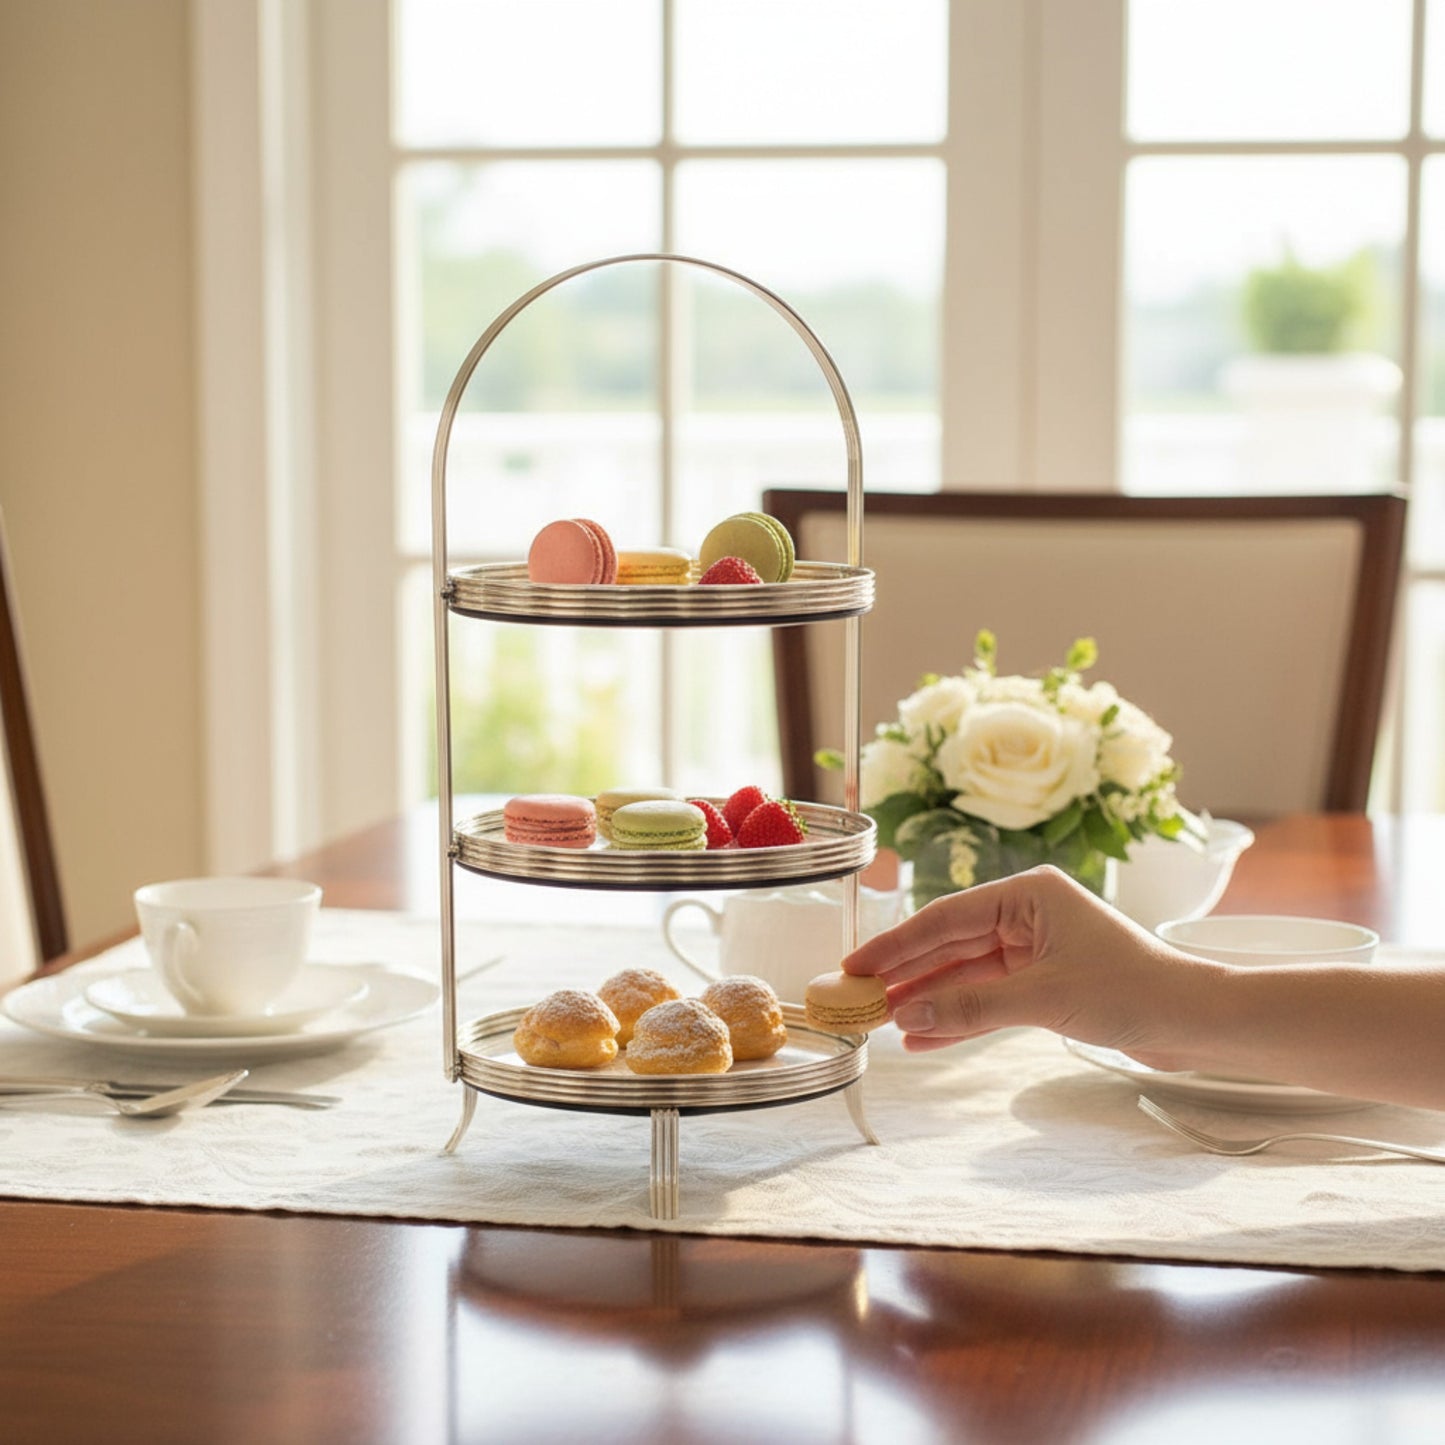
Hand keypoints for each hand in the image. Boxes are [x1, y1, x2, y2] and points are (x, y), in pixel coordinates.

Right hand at [842, 865, 1213, 1067]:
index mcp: (1028, 895)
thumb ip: (971, 1007)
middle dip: (907, 975)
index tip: (856, 964)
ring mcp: (1035, 951)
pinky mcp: (1046, 984)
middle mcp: (1028, 915)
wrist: (1196, 1022)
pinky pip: (988, 999)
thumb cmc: (1135, 991)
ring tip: (882, 1024)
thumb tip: (906, 1016)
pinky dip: (959, 1019)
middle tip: (859, 998)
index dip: (897, 944)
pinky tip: (924, 1038)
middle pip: (950, 946)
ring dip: (928, 1001)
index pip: (945, 918)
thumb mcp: (1044, 998)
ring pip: (966, 976)